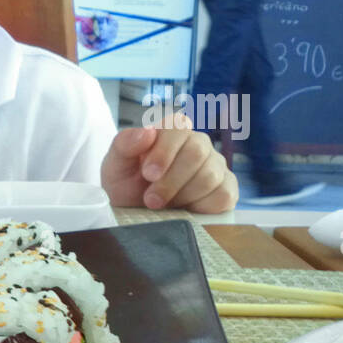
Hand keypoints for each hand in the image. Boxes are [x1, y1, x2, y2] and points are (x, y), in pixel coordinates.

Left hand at [100, 116, 237, 213]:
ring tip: (163, 205)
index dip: (164, 152)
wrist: (136, 214)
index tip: (148, 174)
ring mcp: (215, 166)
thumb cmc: (127, 185)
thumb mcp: (115, 166)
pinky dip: (201, 208)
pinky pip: (223, 196)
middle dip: (170, 181)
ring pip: (209, 176)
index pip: (178, 128)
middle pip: (196, 153)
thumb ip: (124, 145)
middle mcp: (198, 144)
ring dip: (181, 196)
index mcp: (172, 131)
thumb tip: (147, 132)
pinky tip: (184, 210)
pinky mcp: (226, 189)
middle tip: (150, 199)